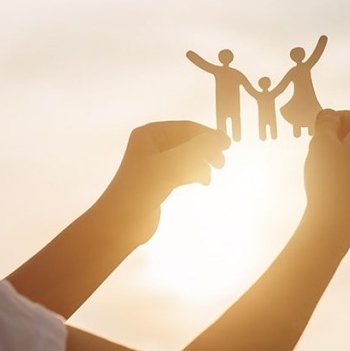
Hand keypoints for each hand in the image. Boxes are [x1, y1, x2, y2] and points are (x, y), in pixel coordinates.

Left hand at [96, 121, 230, 244]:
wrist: (121, 222)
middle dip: (205, 151)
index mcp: (150, 134)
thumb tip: (220, 138)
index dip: (208, 135)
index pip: (186, 128)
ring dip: (200, 163)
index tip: (227, 145)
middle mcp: (151, 144)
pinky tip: (202, 181)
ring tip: (208, 178)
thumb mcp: (173, 164)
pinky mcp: (157, 180)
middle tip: (220, 163)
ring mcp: (154, 163)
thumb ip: (198, 149)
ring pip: (186, 157)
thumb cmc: (143, 188)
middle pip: (187, 141)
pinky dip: (193, 173)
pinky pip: (181, 170)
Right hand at [304, 110, 349, 231]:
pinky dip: (345, 172)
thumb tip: (330, 115)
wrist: (336, 218)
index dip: (340, 116)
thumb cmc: (328, 176)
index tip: (323, 124)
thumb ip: (326, 123)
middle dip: (340, 135)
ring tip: (321, 162)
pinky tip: (328, 181)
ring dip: (342, 154)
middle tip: (319, 141)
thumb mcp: (321, 141)